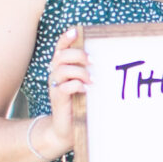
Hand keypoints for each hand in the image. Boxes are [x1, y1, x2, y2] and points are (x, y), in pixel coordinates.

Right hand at [45, 27, 89, 150]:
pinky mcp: (57, 99)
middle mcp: (56, 74)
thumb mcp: (85, 85)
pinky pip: (63, 87)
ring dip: (79, 72)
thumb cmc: (79, 104)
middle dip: (78, 55)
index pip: (60, 48)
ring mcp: (55, 86)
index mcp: (62, 68)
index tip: (76, 32)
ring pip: (62, 69)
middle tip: (93, 62)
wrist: (66, 129)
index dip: (66, 38)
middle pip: (61, 56)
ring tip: (91, 81)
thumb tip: (107, 60)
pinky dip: (76, 86)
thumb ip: (90, 72)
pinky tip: (85, 91)